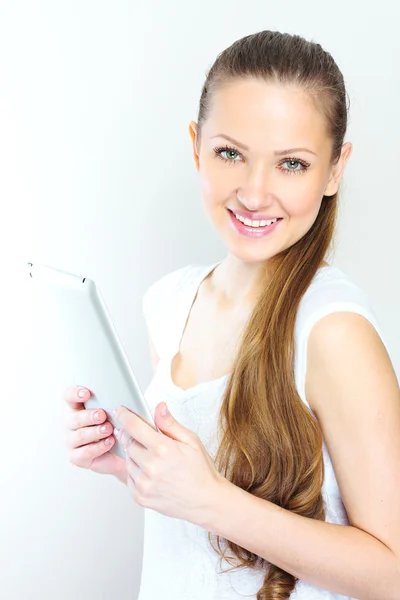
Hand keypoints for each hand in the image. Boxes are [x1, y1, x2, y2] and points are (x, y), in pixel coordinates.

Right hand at [63, 386, 126, 482]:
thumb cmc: (117, 428)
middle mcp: (71, 424)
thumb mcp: (115, 414)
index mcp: (78, 408)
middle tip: (102, 415)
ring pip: (79, 435)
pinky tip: (109, 442)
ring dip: (95, 432)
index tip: (86, 394)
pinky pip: (84, 452)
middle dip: (89, 416)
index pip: (68, 396)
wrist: (123, 453)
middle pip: (74, 417)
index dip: (74, 393)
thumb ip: (111, 405)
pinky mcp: (75, 457)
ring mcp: (71, 441)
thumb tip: (117, 400)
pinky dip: (98, 447)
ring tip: (108, 429)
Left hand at [113, 401, 224, 524]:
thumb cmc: (200, 470)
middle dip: (132, 436)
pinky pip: (129, 477)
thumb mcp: (191, 441)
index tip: (120, 411)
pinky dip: (135, 471)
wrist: (205, 501)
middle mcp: (150, 467)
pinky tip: (150, 471)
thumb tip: (159, 407)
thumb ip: (170, 424)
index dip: (124, 415)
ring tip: (153, 458)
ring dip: (135, 454)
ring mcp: (143, 484)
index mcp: (163, 449)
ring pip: (127, 460)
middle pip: (128, 442)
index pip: (134, 426)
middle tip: (143, 437)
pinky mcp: (140, 497)